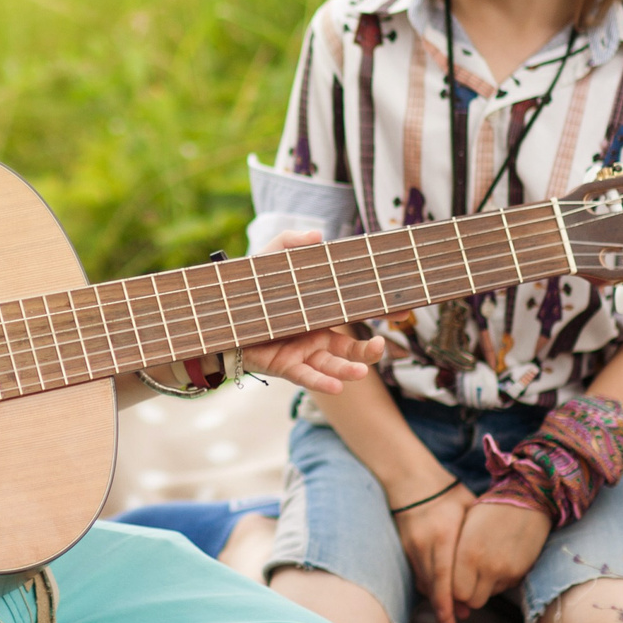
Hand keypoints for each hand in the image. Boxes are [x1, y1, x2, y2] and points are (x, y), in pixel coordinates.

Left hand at [242, 230, 387, 395]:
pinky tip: (338, 387)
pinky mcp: (284, 365)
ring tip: (362, 372)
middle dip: (369, 351)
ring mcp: (302, 352)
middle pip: (351, 348)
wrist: (220, 312)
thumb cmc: (250, 287)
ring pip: (333, 366)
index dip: (380, 312)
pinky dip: (322, 383)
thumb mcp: (270, 259)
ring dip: (349, 371)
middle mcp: (316, 335)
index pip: (356, 313)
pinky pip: (307, 378)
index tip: (402, 310)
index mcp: (320, 312)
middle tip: (380, 345)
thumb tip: (318, 235)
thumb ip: (291, 242)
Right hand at [392, 481, 474, 622]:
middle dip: (442, 608)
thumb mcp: (469, 507)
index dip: (450, 599)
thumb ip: (480, 532)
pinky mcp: (405, 547)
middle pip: (433, 584)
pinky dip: (428, 587)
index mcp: (444, 534)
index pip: (445, 574)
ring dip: (435, 600)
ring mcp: (412, 546)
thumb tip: (498, 555)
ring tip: (448, 619)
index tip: (459, 617)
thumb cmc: (447, 492)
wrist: (411, 480)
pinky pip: (417, 573)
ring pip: (423, 581)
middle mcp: (425, 543)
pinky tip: (438, 597)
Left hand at [448, 499, 550, 616]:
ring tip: (484, 565)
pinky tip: (499, 562)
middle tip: (468, 578)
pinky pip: (504, 587)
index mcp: (468, 554)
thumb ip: (455, 555)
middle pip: (473, 600)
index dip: (454, 589)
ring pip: (489, 595)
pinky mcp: (521, 573)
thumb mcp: (465, 528)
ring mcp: (507, 573)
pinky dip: (499, 581)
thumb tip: (448, 581)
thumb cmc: (489, 510)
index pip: (456, 592)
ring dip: (484, 587)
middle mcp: (488, 567)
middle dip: (468, 593)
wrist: (527, 501)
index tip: (454, 580)